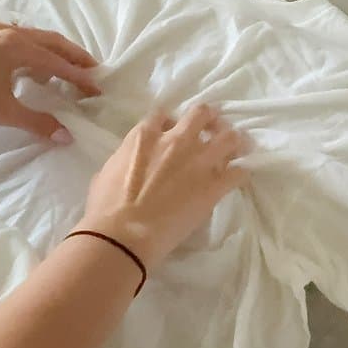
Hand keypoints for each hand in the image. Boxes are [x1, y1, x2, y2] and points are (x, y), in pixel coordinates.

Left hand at [0, 23, 99, 141]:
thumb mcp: (2, 112)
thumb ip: (38, 121)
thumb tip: (67, 135)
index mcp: (17, 46)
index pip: (59, 61)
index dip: (81, 77)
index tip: (98, 90)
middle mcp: (8, 32)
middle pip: (51, 42)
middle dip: (73, 57)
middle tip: (92, 74)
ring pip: (33, 39)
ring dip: (52, 55)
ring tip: (64, 75)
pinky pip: (16, 42)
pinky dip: (32, 54)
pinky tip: (30, 72)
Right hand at [77, 104, 247, 268]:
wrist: (123, 233)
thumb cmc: (106, 206)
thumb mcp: (108, 169)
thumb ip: (127, 155)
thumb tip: (133, 158)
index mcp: (145, 135)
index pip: (165, 114)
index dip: (172, 120)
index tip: (174, 129)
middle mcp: (176, 140)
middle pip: (203, 114)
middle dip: (209, 119)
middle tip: (211, 129)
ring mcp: (199, 161)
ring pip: (229, 137)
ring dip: (232, 140)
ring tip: (233, 148)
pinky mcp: (214, 186)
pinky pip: (240, 172)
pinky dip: (241, 172)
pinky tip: (239, 176)